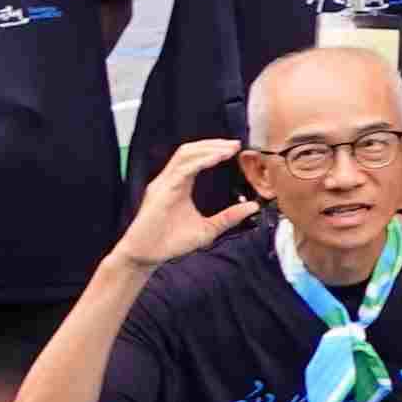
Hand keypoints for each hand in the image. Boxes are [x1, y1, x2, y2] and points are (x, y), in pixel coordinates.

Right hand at [109, 141, 257, 271]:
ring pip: (184, 155)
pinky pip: (182, 170)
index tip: (236, 149)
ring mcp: (163, 184)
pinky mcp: (160, 192)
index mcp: (179, 185)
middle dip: (213, 144)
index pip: (195, 158)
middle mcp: (169, 180)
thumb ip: (229, 217)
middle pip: (190, 151)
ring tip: (229, 149)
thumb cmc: (172, 243)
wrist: (147, 257)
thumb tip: (254, 207)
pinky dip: (200, 162)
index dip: (214, 150)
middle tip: (236, 144)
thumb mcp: (208, 229)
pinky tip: (216, 159)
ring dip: (208, 149)